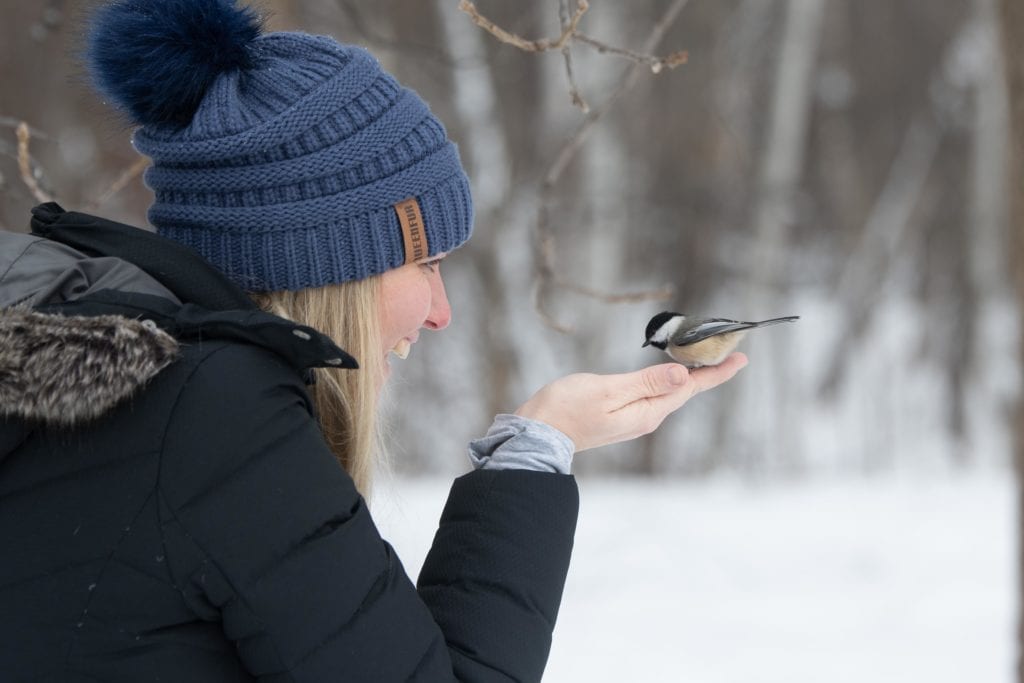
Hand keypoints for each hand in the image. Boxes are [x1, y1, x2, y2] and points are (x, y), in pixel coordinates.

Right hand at [514, 353, 747, 452]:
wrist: (539, 434)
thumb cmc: (567, 409)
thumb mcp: (608, 390)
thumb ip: (646, 382)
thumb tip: (682, 374)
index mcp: (648, 412)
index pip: (690, 387)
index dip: (716, 372)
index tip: (741, 357)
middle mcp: (647, 417)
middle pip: (685, 390)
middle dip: (708, 371)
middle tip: (729, 351)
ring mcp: (635, 418)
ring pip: (671, 392)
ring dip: (690, 375)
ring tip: (707, 358)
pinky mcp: (622, 415)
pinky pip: (656, 395)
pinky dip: (669, 380)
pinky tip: (671, 372)